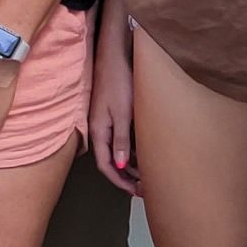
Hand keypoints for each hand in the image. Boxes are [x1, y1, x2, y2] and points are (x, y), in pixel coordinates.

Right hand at [90, 17, 138, 190]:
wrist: (114, 54)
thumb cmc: (118, 80)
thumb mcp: (122, 112)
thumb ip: (120, 139)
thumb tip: (119, 166)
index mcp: (99, 131)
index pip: (106, 166)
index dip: (120, 182)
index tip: (135, 192)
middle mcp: (100, 129)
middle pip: (110, 161)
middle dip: (127, 177)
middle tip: (145, 187)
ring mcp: (106, 122)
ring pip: (116, 151)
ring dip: (129, 164)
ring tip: (147, 173)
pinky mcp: (113, 114)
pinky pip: (120, 139)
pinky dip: (130, 149)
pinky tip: (143, 152)